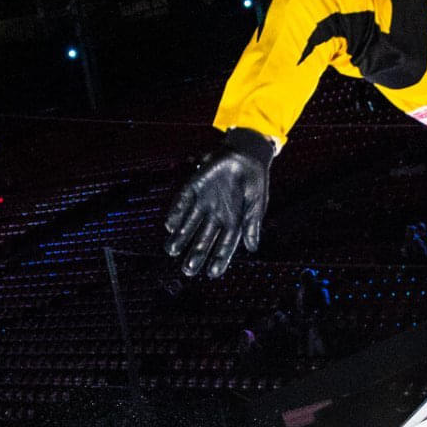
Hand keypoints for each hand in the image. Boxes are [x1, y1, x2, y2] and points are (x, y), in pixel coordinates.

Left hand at [164, 130, 275, 277]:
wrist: (246, 153)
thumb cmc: (255, 180)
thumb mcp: (257, 203)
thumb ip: (252, 225)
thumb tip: (252, 249)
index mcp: (233, 221)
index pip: (224, 245)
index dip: (219, 259)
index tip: (212, 273)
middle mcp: (215, 215)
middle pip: (203, 239)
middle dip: (195, 254)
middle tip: (187, 270)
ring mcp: (203, 202)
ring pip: (189, 224)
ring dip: (180, 238)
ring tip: (171, 251)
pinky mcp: (194, 187)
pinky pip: (182, 202)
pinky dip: (176, 213)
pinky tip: (170, 225)